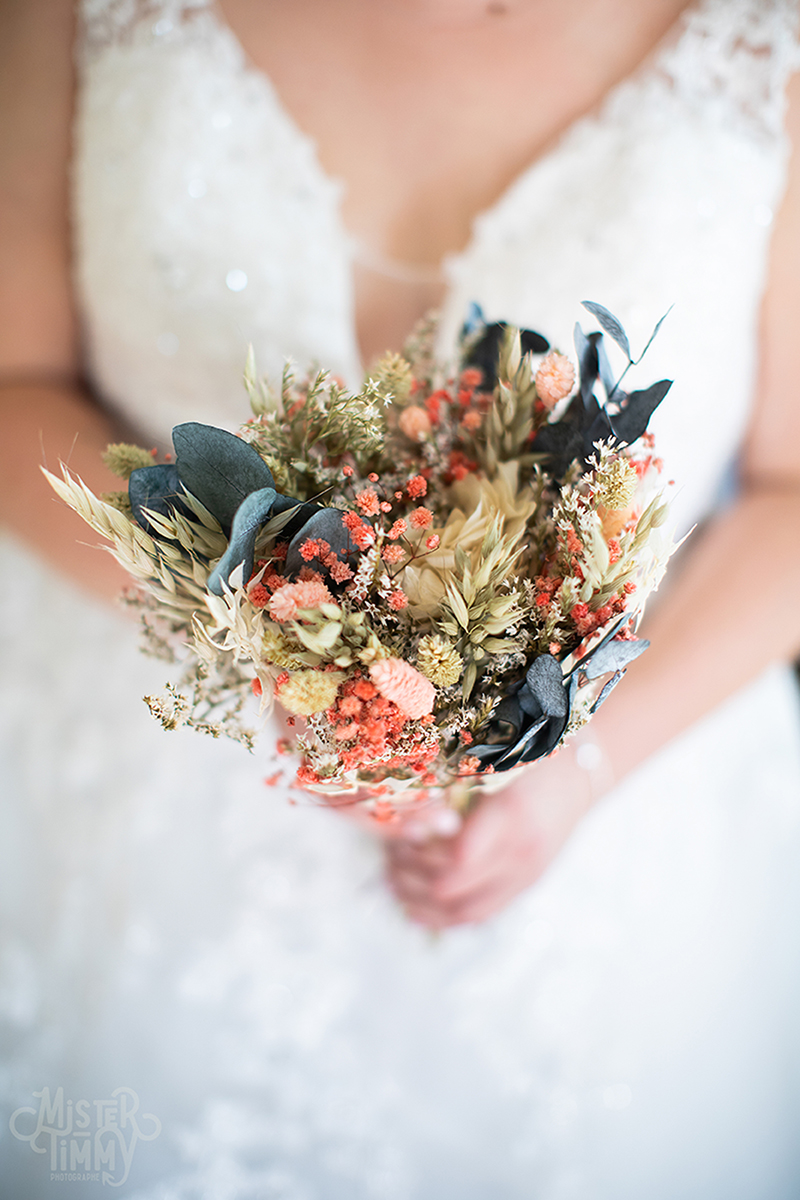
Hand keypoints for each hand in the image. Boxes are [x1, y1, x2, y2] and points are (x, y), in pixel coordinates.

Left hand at [384, 750, 595, 927]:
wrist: (579, 778)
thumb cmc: (531, 760)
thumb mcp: (495, 762)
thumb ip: (456, 786)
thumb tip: (406, 812)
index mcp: (511, 816)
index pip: (457, 857)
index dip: (420, 853)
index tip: (398, 837)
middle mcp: (521, 853)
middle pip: (453, 887)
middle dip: (412, 877)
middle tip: (390, 859)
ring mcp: (525, 875)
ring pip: (464, 912)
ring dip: (421, 903)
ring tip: (395, 884)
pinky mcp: (526, 886)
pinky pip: (482, 915)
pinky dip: (444, 918)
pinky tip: (417, 910)